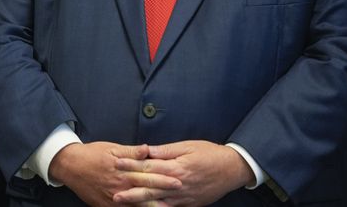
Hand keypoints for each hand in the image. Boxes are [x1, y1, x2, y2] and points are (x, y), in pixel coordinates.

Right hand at [49, 142, 180, 206]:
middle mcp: (120, 186)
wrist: (70, 166)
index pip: (148, 175)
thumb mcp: (112, 148)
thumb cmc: (92, 154)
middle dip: (164, 194)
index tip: (179, 180)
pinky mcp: (107, 206)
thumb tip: (148, 149)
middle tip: (180, 194)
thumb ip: (131, 152)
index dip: (164, 178)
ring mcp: (114, 199)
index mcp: (124, 170)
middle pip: (146, 192)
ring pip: (137, 206)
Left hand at [112, 140, 253, 205]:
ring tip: (124, 203)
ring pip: (157, 202)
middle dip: (130, 190)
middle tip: (114, 192)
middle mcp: (178, 185)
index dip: (131, 165)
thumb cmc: (210, 154)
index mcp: (176, 167)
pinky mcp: (188, 204)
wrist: (232, 170)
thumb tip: (147, 150)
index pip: (149, 166)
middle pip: (150, 188)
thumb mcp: (187, 146)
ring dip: (139, 203)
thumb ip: (166, 150)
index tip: (116, 163)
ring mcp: (183, 197)